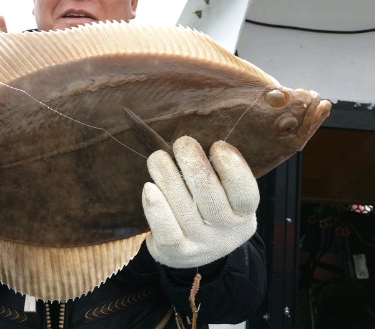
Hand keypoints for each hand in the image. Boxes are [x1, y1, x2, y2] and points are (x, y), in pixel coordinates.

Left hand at [142, 136, 258, 268]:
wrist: (190, 252)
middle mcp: (226, 232)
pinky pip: (166, 229)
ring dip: (167, 176)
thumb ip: (218, 173)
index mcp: (244, 214)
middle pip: (210, 196)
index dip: (232, 167)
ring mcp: (201, 243)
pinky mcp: (176, 252)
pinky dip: (156, 207)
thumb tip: (195, 140)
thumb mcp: (225, 196)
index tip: (217, 145)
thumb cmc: (206, 210)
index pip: (245, 192)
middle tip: (183, 142)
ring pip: (183, 206)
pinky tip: (149, 187)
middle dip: (194, 164)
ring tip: (158, 157)